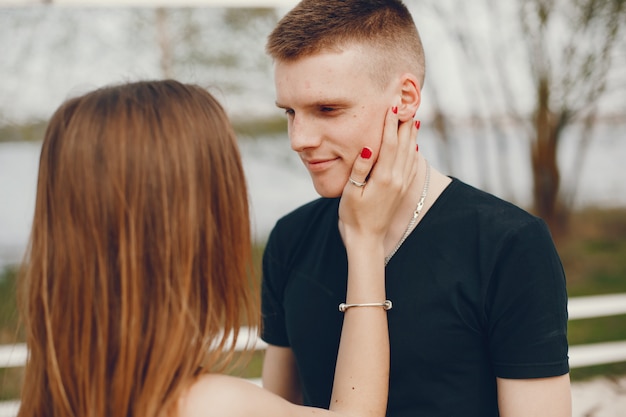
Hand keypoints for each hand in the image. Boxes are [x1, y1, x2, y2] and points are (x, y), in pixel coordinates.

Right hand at [339, 106, 418, 242]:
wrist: (367, 239)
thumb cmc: (353, 216)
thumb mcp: (352, 192)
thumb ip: (360, 169)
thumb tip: (368, 147)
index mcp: (384, 177)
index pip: (390, 143)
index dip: (391, 124)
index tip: (392, 106)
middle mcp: (398, 179)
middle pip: (405, 145)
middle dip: (405, 123)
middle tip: (407, 104)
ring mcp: (402, 185)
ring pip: (410, 154)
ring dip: (412, 135)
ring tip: (413, 117)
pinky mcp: (403, 190)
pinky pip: (411, 166)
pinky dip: (413, 151)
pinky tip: (414, 144)